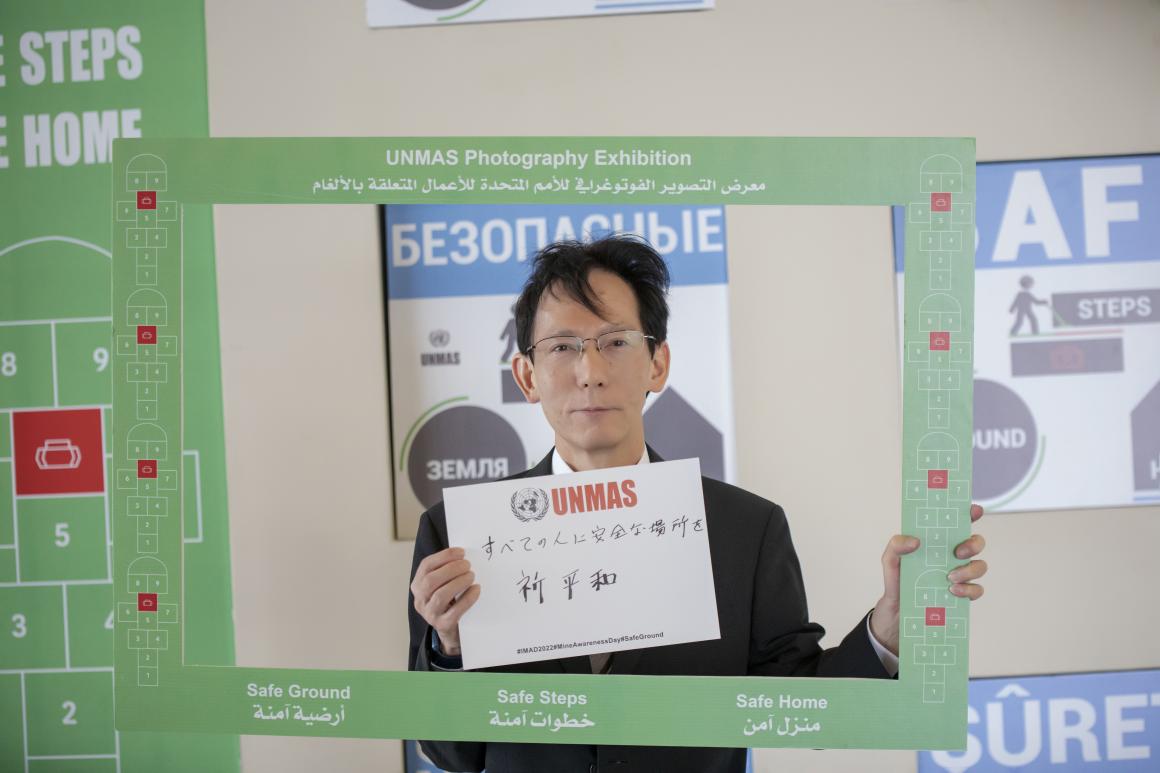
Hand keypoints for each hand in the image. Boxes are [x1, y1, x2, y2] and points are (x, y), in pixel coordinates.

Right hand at [410, 547, 480, 656]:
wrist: (449, 629)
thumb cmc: (448, 600)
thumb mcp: (442, 584)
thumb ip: (447, 570)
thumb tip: (463, 555)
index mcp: (418, 585)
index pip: (426, 565)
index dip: (444, 556)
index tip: (461, 552)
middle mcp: (420, 599)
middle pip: (431, 580)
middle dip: (451, 569)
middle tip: (467, 565)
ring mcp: (430, 614)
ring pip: (440, 596)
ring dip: (458, 582)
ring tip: (471, 576)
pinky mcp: (443, 625)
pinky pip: (455, 611)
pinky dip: (467, 598)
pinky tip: (476, 589)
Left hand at [870, 504, 986, 655]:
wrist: (897, 616)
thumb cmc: (897, 583)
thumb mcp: (890, 562)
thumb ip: (896, 547)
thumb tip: (915, 541)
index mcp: (936, 544)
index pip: (956, 524)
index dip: (968, 514)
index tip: (973, 509)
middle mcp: (951, 558)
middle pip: (976, 542)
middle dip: (973, 543)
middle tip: (958, 551)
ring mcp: (959, 576)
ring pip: (980, 566)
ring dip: (970, 569)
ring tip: (950, 578)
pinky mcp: (962, 596)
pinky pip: (977, 590)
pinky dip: (969, 589)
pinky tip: (953, 592)